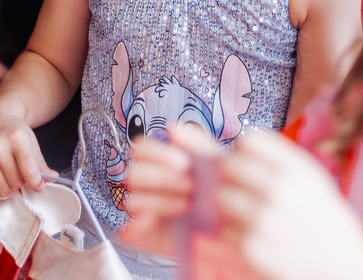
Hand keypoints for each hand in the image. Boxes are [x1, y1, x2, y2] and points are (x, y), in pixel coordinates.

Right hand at [0, 105, 50, 195]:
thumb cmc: (15, 130)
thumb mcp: (31, 142)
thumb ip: (40, 162)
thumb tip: (51, 178)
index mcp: (16, 139)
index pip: (28, 169)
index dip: (37, 182)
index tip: (40, 186)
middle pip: (16, 181)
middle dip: (23, 182)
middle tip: (22, 173)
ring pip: (3, 187)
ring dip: (10, 186)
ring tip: (11, 175)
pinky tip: (0, 176)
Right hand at [122, 127, 218, 254]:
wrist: (233, 224)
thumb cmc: (220, 190)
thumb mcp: (214, 164)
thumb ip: (196, 144)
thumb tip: (173, 127)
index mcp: (159, 163)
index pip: (140, 149)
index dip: (158, 153)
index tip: (183, 162)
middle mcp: (147, 185)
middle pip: (134, 173)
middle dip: (163, 178)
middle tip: (190, 186)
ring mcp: (144, 211)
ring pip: (133, 200)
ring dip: (162, 202)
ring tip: (188, 206)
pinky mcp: (146, 236)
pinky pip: (129, 231)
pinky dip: (138, 227)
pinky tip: (159, 222)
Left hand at [217, 133, 362, 279]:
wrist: (343, 268)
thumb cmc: (323, 220)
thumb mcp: (311, 179)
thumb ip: (273, 158)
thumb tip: (208, 140)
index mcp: (298, 167)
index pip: (250, 141)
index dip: (247, 153)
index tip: (255, 166)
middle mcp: (280, 189)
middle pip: (229, 166)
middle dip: (235, 178)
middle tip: (252, 194)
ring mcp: (264, 219)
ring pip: (222, 197)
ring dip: (233, 207)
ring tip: (257, 217)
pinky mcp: (252, 248)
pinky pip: (225, 229)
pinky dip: (236, 234)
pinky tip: (260, 239)